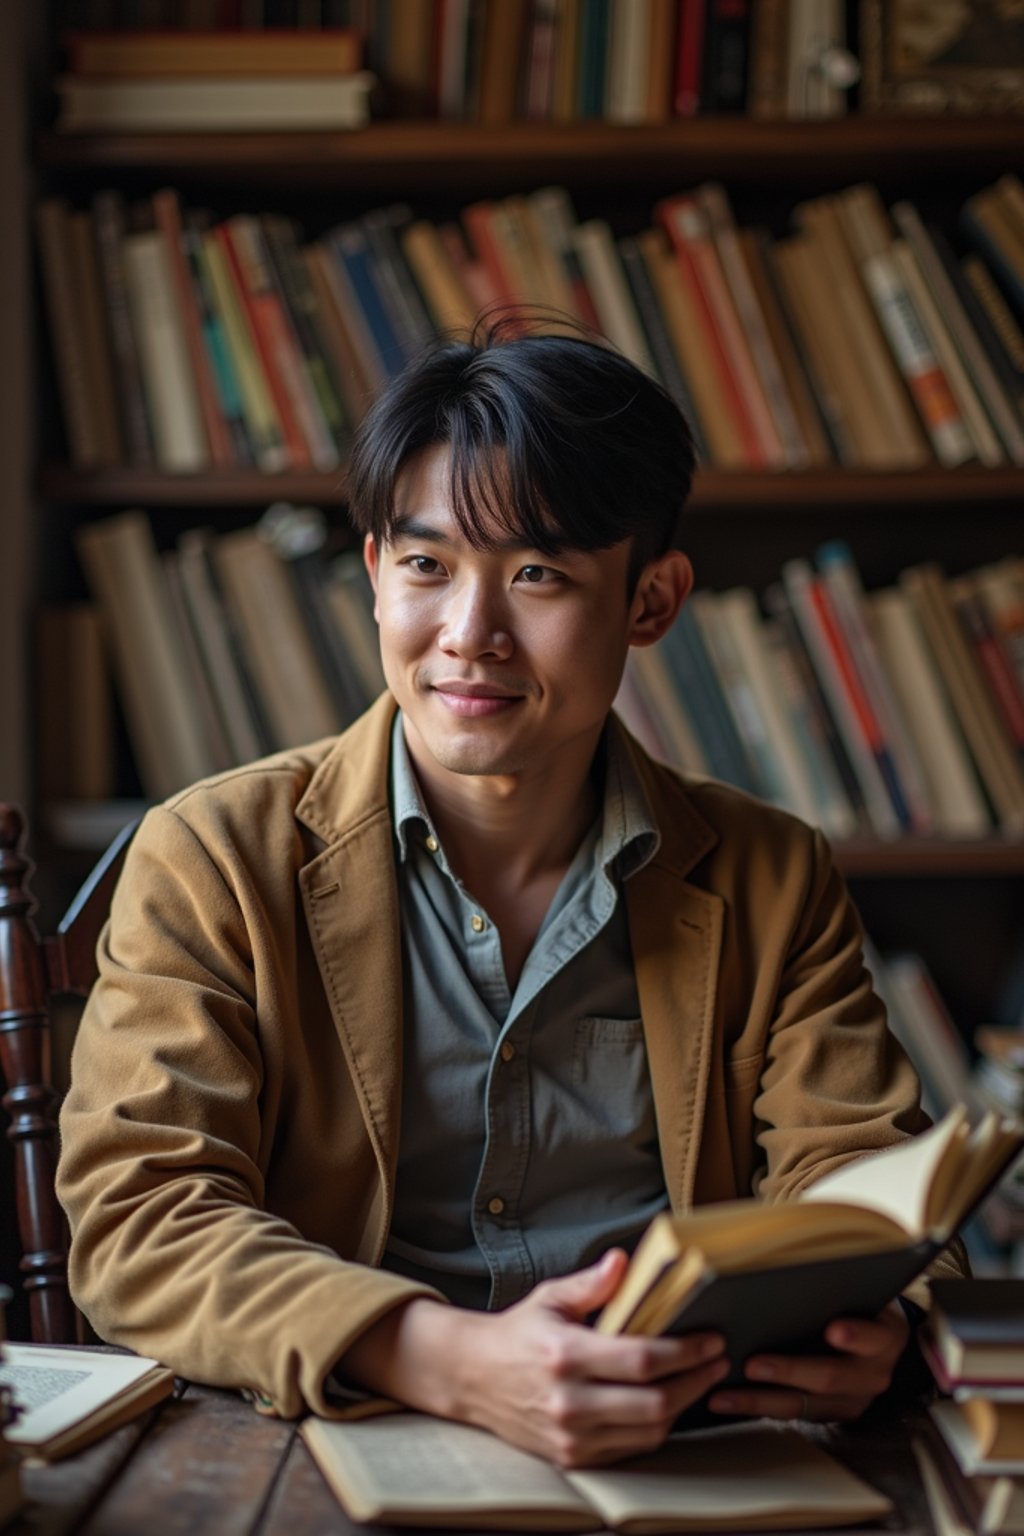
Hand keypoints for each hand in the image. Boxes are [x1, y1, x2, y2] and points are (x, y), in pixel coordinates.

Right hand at [341, 1249, 729, 1466]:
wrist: (473, 1378)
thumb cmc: (518, 1333)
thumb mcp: (551, 1298)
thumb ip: (592, 1284)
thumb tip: (623, 1262)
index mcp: (566, 1355)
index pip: (642, 1359)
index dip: (685, 1351)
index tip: (711, 1339)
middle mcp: (569, 1401)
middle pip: (654, 1402)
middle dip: (695, 1381)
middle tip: (717, 1361)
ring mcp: (571, 1435)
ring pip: (648, 1431)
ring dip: (682, 1406)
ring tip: (698, 1380)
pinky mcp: (571, 1456)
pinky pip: (630, 1448)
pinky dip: (655, 1427)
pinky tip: (666, 1403)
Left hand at [705, 1299, 910, 1422]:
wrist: (881, 1343)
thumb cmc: (860, 1304)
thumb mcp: (863, 1292)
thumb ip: (836, 1284)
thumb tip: (791, 1254)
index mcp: (885, 1337)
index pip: (874, 1336)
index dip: (856, 1334)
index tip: (833, 1328)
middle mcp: (872, 1374)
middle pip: (831, 1377)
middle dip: (790, 1371)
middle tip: (753, 1364)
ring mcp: (852, 1400)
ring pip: (804, 1406)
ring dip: (760, 1400)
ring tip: (724, 1395)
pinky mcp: (830, 1414)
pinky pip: (791, 1414)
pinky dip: (758, 1407)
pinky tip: (726, 1400)